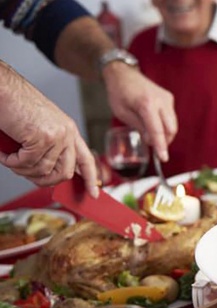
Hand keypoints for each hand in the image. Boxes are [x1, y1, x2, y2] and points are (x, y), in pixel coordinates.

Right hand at [0, 76, 97, 196]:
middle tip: (26, 174)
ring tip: (10, 158)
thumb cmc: (17, 107)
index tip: (93, 194)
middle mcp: (67, 133)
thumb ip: (50, 148)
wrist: (3, 89)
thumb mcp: (41, 128)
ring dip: (22, 169)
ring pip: (43, 171)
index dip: (90, 179)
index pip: (86, 159)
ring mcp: (56, 136)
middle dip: (44, 180)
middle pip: (65, 173)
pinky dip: (12, 162)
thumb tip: (49, 174)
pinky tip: (6, 153)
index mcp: (69, 131)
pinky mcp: (42, 138)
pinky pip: (27, 163)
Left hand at [102, 62, 176, 161]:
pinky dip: (165, 125)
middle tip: (152, 144)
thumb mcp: (123, 113)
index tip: (164, 158)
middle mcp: (161, 100)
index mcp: (147, 104)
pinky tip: (154, 123)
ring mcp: (167, 98)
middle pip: (171, 129)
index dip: (161, 146)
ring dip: (165, 133)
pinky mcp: (169, 98)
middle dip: (164, 140)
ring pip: (173, 124)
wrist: (123, 74)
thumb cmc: (119, 93)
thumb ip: (139, 127)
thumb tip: (152, 140)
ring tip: (150, 133)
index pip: (157, 130)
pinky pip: (171, 117)